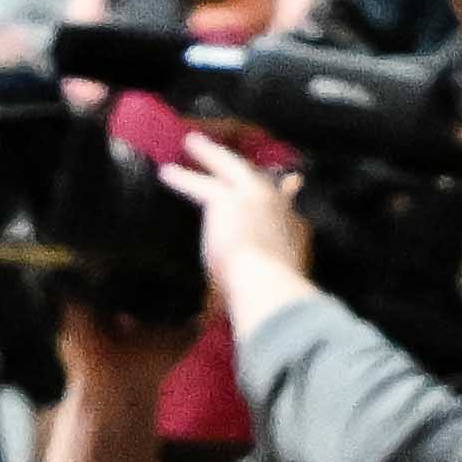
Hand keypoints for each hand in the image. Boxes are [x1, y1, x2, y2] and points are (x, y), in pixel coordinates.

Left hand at [170, 138, 316, 325]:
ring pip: (230, 168)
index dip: (285, 194)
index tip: (288, 184)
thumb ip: (254, 291)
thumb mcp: (273, 289)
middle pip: (259, 177)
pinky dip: (183, 178)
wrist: (268, 286)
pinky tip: (167, 173)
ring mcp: (254, 199)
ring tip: (194, 144)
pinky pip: (200, 184)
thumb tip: (219, 317)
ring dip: (211, 155)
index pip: (288, 206)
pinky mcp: (227, 200)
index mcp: (294, 230)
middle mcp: (277, 208)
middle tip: (231, 155)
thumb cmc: (271, 297)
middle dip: (244, 165)